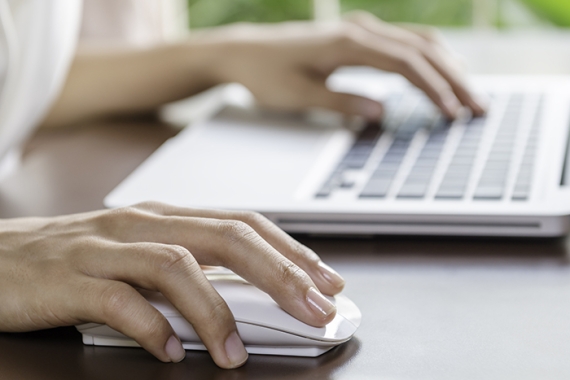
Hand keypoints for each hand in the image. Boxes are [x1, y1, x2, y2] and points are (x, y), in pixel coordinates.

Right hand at [0, 202, 344, 368]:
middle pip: (226, 238)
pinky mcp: (70, 278)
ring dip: (215, 312)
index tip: (327, 282)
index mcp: (167, 217)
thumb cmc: (77, 260)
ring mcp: (106, 248)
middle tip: (315, 310)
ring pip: (177, 267)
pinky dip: (150, 328)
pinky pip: (118, 301)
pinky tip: (168, 353)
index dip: (291, 251)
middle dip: (279, 274)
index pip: (245, 224)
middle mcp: (143, 224)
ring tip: (235, 352)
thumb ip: (191, 268)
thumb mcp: (141, 255)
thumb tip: (250, 296)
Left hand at [212, 11, 484, 119]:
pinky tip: (438, 74)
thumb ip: (342, 102)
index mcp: (348, 44)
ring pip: (417, 42)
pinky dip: (427, 59)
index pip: (406, 64)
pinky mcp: (358, 36)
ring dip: (446, 66)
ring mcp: (361, 29)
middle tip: (478, 107)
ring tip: (468, 93)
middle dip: (453, 79)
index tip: (453, 112)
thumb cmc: (266, 75)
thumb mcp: (299, 95)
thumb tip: (383, 112)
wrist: (244, 51)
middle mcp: (361, 30)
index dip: (434, 89)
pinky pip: (403, 43)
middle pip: (422, 50)